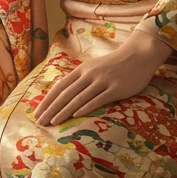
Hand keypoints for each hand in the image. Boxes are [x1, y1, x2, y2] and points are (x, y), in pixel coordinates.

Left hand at [33, 32, 170, 126]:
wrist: (138, 55)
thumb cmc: (115, 64)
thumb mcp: (94, 68)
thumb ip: (81, 79)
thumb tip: (65, 93)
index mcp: (82, 70)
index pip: (60, 87)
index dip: (47, 100)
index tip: (37, 112)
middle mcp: (89, 75)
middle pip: (65, 94)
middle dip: (51, 109)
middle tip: (40, 122)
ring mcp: (102, 81)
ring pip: (78, 98)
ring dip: (64, 111)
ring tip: (53, 122)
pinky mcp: (115, 88)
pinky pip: (98, 99)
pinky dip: (85, 107)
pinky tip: (76, 116)